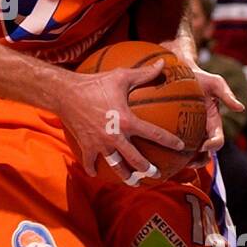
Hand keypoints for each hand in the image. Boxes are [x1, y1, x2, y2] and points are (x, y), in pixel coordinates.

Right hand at [54, 60, 183, 181]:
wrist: (66, 93)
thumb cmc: (95, 83)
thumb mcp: (121, 76)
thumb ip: (144, 74)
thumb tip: (163, 64)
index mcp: (127, 121)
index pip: (154, 134)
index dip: (170, 141)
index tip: (180, 146)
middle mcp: (116, 137)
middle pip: (136, 159)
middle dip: (147, 169)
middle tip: (156, 174)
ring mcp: (100, 144)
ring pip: (116, 166)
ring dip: (125, 176)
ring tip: (133, 183)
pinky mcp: (86, 146)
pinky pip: (90, 162)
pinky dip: (93, 168)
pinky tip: (96, 173)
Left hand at [163, 38, 243, 151]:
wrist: (181, 72)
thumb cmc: (200, 77)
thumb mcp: (215, 82)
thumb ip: (227, 94)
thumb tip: (240, 108)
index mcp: (214, 123)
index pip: (218, 141)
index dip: (213, 146)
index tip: (203, 145)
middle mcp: (203, 130)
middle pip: (205, 154)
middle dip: (200, 161)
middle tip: (188, 162)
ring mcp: (189, 132)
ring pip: (190, 154)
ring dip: (185, 161)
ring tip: (174, 163)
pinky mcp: (175, 130)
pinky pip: (173, 144)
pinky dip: (170, 151)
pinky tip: (159, 152)